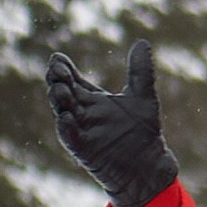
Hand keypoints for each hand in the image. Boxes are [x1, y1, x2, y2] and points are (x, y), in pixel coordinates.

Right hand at [45, 41, 179, 206]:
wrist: (149, 164)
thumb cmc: (143, 131)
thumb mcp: (143, 97)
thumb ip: (141, 71)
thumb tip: (142, 43)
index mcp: (92, 99)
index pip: (72, 79)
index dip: (63, 68)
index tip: (58, 57)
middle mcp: (83, 113)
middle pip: (63, 92)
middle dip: (57, 80)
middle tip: (57, 69)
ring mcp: (82, 132)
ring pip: (62, 112)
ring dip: (59, 100)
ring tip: (60, 89)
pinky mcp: (84, 150)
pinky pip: (70, 138)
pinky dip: (66, 128)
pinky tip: (67, 117)